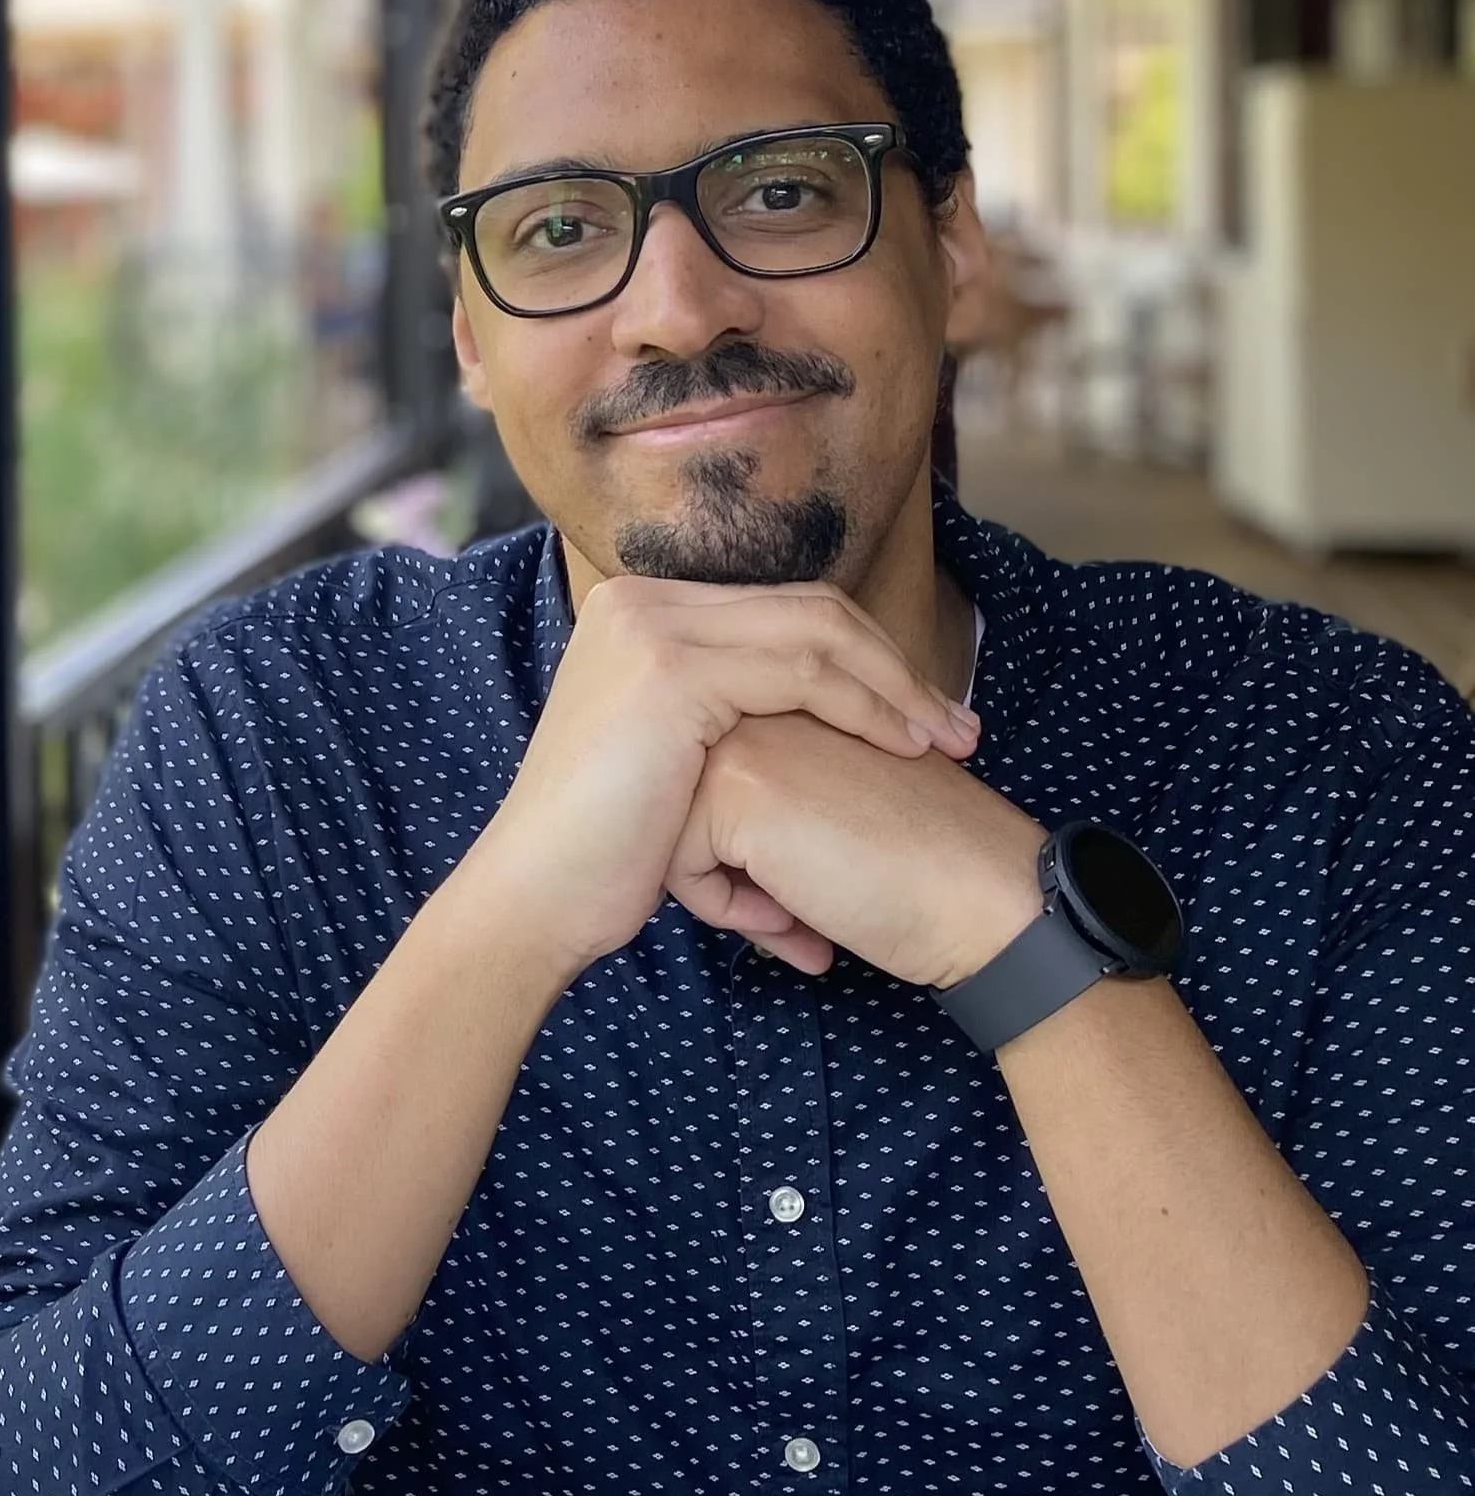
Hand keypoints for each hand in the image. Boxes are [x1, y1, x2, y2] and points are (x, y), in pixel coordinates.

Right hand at [458, 576, 979, 989]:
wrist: (537, 895)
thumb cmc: (602, 849)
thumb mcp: (667, 756)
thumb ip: (721, 714)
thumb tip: (810, 712)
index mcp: (638, 611)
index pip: (780, 607)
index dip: (862, 653)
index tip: (919, 711)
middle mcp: (640, 601)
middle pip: (808, 606)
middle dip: (895, 665)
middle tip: (957, 725)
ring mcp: (652, 629)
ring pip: (817, 632)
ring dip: (897, 687)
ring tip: (949, 741)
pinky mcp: (671, 670)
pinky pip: (803, 674)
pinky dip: (867, 707)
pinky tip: (904, 748)